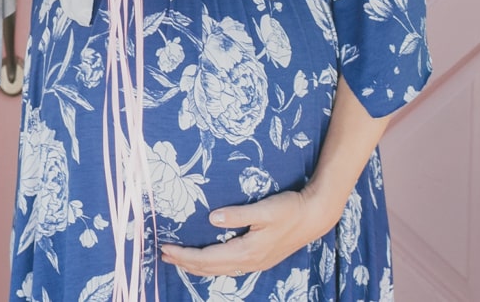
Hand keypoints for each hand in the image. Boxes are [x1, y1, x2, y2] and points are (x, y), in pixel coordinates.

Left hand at [160, 187, 340, 277]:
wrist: (315, 217)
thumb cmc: (290, 209)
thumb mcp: (264, 209)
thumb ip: (237, 214)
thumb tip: (211, 218)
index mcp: (246, 251)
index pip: (207, 258)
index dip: (185, 254)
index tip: (166, 247)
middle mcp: (248, 262)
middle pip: (209, 268)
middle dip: (185, 262)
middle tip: (164, 255)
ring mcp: (255, 263)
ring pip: (218, 270)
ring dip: (196, 266)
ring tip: (180, 260)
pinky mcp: (259, 259)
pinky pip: (228, 268)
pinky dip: (211, 266)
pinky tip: (207, 261)